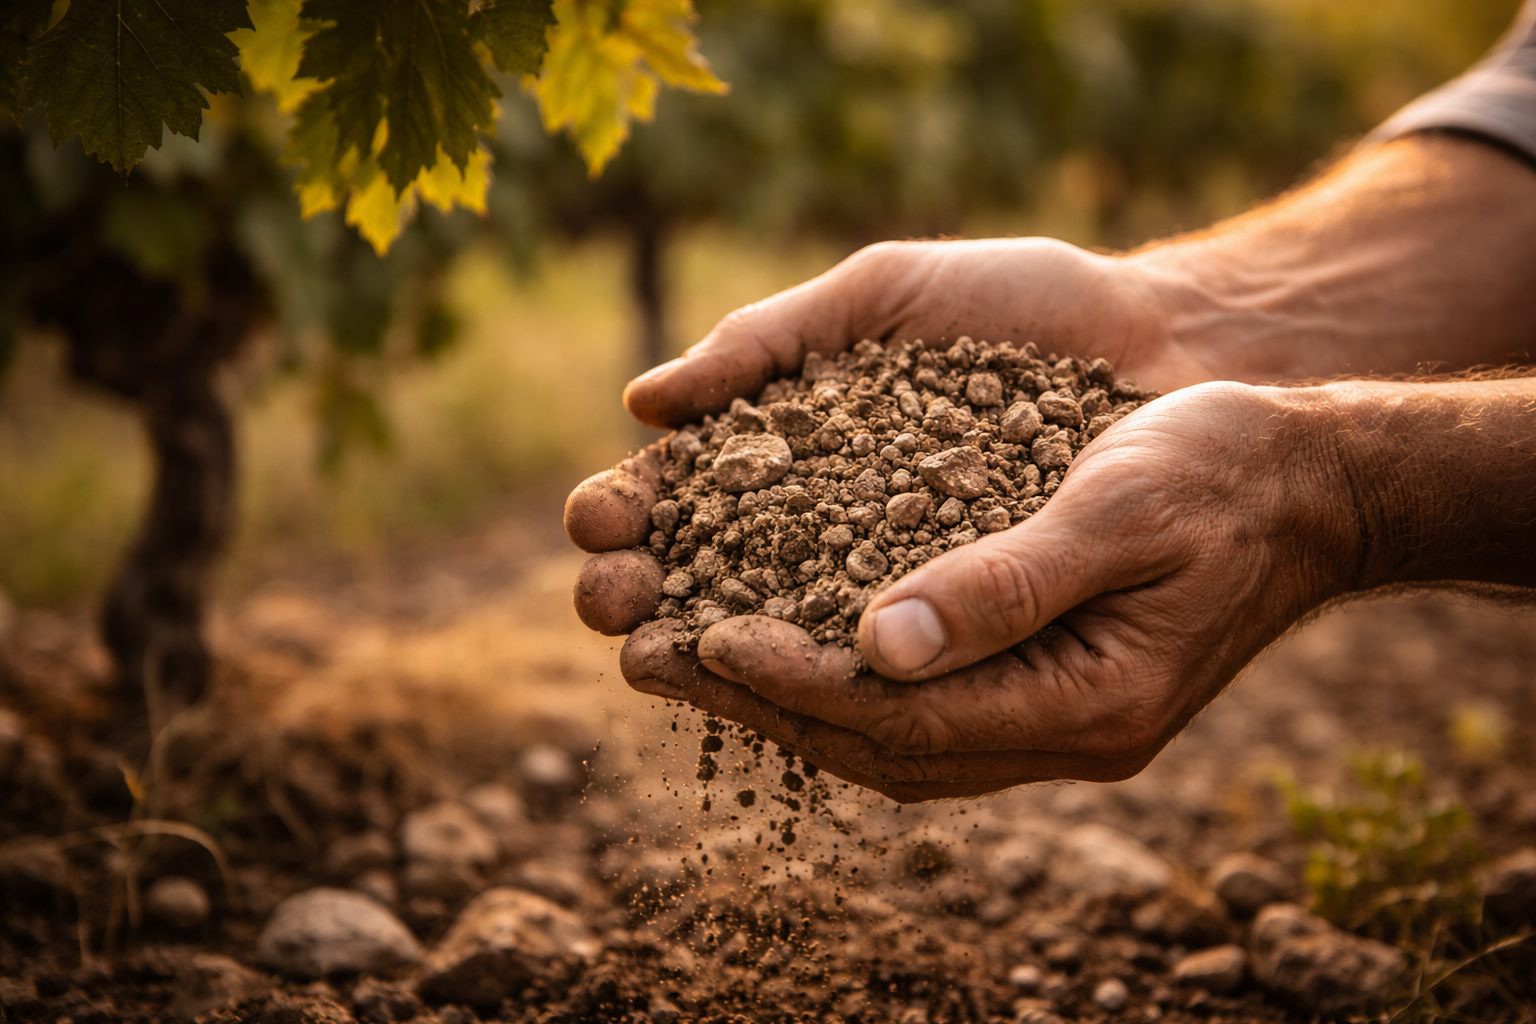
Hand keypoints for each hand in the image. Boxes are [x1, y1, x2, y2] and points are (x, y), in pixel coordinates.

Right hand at [569, 235, 1207, 628]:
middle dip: (653, 594)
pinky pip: (894, 668)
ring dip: (717, 651)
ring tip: (657, 655)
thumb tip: (641, 404)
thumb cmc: (1026, 304)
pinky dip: (830, 675)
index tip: (593, 521)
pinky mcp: (973, 636)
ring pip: (794, 636)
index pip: (693, 494)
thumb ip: (768, 339)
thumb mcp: (884, 296)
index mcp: (804, 447)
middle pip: (722, 576)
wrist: (1166, 340)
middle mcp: (841, 529)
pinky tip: (774, 681)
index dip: (635, 513)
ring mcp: (905, 587)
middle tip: (606, 605)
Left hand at [612, 383, 1358, 799]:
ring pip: (886, 731)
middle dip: (755, 697)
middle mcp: (1063, 732)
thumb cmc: (1227, 473)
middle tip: (642, 654)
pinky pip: (916, 700)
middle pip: (876, 742)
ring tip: (675, 644)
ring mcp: (1052, 715)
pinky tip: (771, 629)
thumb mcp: (1120, 510)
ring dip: (778, 689)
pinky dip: (835, 670)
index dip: (793, 680)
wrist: (1310, 482)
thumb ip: (1006, 583)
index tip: (697, 635)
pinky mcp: (1040, 679)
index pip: (906, 719)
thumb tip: (875, 643)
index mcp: (1089, 704)